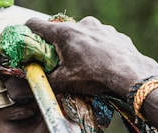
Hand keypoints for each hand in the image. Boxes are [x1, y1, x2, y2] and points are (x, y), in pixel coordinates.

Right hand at [26, 16, 157, 97]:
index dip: (28, 31)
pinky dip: (99, 50)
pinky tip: (103, 64)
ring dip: (81, 48)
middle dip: (59, 45)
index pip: (37, 25)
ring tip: (86, 66)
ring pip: (84, 35)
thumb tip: (35, 83)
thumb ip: (47, 80)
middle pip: (62, 32)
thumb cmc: (96, 76)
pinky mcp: (116, 35)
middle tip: (62, 62)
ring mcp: (101, 28)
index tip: (27, 39)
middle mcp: (83, 25)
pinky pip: (102, 40)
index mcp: (65, 33)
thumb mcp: (65, 82)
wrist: (130, 75)